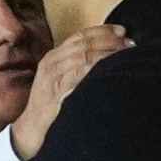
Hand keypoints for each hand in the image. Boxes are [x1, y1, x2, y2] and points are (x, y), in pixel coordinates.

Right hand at [10, 24, 132, 160]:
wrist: (30, 129)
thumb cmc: (51, 105)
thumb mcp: (61, 80)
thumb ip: (77, 67)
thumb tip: (106, 57)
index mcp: (53, 56)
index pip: (80, 35)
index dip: (103, 30)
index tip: (123, 31)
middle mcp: (51, 62)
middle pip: (83, 43)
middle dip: (109, 40)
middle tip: (130, 43)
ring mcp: (52, 76)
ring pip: (82, 56)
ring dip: (106, 53)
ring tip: (124, 54)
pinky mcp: (55, 92)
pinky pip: (77, 75)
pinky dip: (95, 69)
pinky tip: (110, 70)